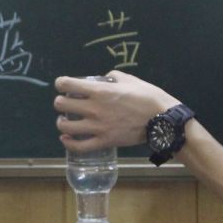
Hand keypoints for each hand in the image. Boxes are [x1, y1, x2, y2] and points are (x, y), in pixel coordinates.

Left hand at [53, 71, 178, 150]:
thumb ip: (114, 76)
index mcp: (100, 91)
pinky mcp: (104, 142)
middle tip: (66, 103)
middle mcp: (94, 108)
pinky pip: (79, 146)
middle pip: (61, 104)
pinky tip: (66, 138)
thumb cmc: (148, 97)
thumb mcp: (131, 80)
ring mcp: (98, 127)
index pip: (67, 84)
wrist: (162, 120)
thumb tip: (107, 77)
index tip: (62, 85)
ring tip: (65, 121)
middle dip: (60, 102)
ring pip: (65, 126)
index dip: (61, 83)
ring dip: (61, 122)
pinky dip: (68, 143)